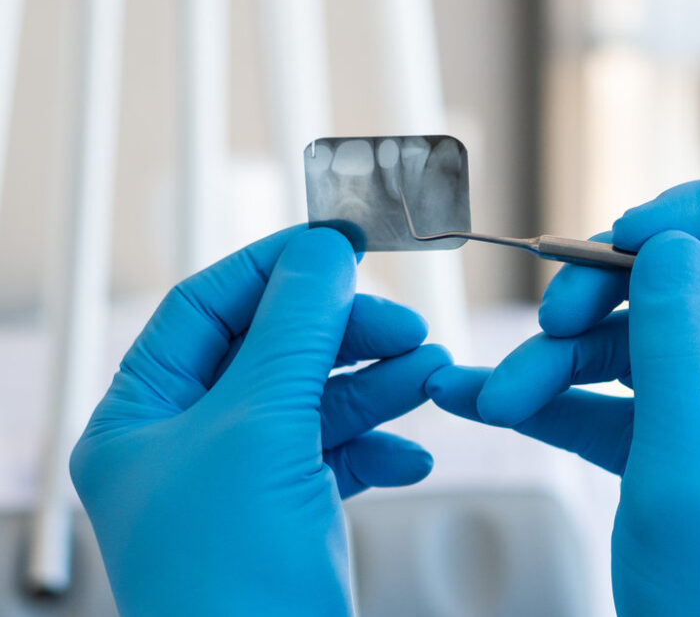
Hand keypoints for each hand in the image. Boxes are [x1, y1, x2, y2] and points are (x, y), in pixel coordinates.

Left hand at [70, 228, 450, 615]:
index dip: (274, 269)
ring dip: (377, 385)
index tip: (341, 245)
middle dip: (345, 335)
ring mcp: (240, 480)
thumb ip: (293, 328)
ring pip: (314, 400)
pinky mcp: (288, 514)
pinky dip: (380, 448)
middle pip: (271, 349)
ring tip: (431, 373)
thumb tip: (321, 250)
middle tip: (406, 329)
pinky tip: (411, 458)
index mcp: (141, 418)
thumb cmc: (234, 582)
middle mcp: (184, 444)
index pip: (204, 308)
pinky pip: (337, 455)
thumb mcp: (260, 430)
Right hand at [426, 180, 699, 614]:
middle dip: (601, 297)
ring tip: (493, 394)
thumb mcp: (689, 453)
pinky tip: (483, 398)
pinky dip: (550, 399)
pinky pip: (608, 398)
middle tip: (551, 323)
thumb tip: (671, 245)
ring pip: (631, 343)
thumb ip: (677, 338)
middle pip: (680, 288)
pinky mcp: (669, 446)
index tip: (634, 233)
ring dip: (555, 360)